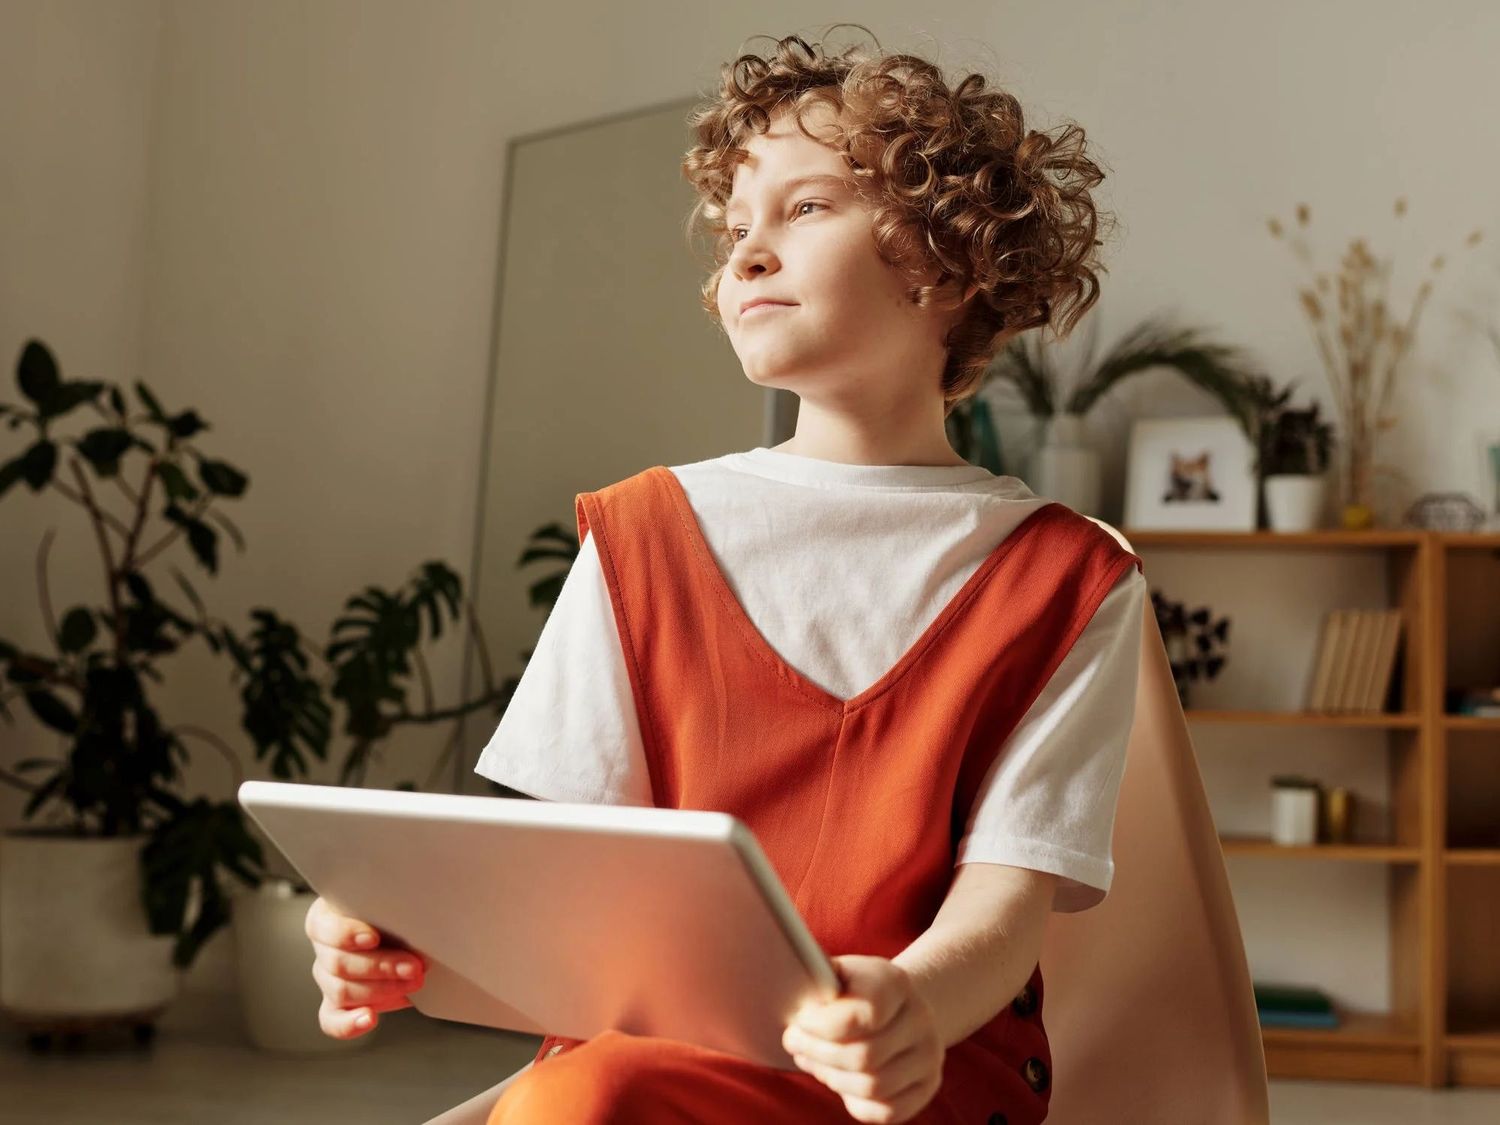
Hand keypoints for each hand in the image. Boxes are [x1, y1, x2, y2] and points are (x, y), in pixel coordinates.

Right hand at [304, 895, 426, 1038]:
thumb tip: (420, 881)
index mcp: (328, 914)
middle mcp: (324, 947)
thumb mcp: (397, 892)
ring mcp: (328, 978)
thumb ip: (399, 891)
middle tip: (415, 966)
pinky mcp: (338, 1004)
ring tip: (414, 983)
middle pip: (338, 963)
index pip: (323, 927)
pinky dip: (349, 1024)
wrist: (412, 930)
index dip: (346, 934)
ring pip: (341, 990)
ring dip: (380, 990)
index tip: (374, 938)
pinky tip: (369, 1019)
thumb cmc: (401, 904)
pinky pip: (332, 1020)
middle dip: (381, 966)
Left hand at [782, 954, 943, 1123]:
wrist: (898, 1005)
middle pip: (863, 1056)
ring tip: (812, 1060)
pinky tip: (838, 1079)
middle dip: (817, 1054)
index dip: (821, 1025)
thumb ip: (816, 983)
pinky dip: (853, 1101)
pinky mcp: (925, 1089)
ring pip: (872, 1087)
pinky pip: (884, 1112)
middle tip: (793, 1043)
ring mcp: (928, 1057)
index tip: (799, 1020)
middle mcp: (921, 1020)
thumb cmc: (853, 989)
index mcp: (896, 983)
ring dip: (831, 1077)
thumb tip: (785, 992)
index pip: (862, 1014)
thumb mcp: (837, 973)